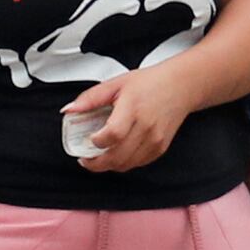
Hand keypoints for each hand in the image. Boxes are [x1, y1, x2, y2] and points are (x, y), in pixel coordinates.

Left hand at [64, 70, 197, 173]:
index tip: (88, 140)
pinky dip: (124, 163)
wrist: (180, 87)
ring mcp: (155, 140)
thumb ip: (90, 98)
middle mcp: (146, 127)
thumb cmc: (150, 83)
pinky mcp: (160, 148)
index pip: (113, 135)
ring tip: (98, 157)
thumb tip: (69, 110)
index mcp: (133, 108)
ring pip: (126, 164)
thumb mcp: (116, 83)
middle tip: (85, 159)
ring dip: (109, 165)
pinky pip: (138, 164)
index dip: (97, 142)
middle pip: (117, 156)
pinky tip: (117, 154)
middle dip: (96, 163)